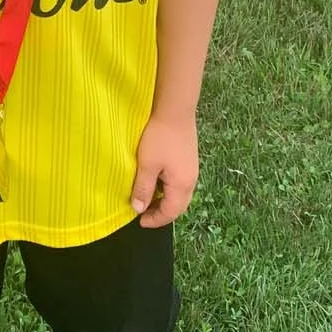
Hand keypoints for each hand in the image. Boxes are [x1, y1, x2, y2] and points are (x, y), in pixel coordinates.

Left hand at [131, 114, 198, 228]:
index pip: (170, 212)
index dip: (155, 220)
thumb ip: (143, 189)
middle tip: (144, 213)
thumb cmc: (159, 137)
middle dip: (162, 213)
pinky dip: (168, 189)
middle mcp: (191, 180)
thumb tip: (139, 209)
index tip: (140, 221)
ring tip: (148, 198)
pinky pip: (180, 183)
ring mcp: (192, 169)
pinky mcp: (189, 159)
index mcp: (182, 185)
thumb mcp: (147, 165)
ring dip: (165, 200)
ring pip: (180, 195)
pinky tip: (156, 180)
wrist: (175, 110)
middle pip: (178, 206)